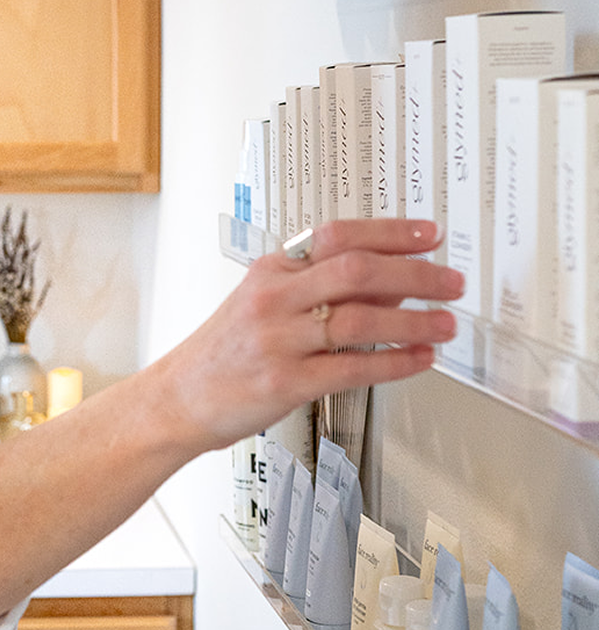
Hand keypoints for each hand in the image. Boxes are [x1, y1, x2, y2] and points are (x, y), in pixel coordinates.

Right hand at [154, 218, 462, 454]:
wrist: (179, 397)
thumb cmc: (224, 352)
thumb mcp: (265, 304)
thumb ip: (322, 291)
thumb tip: (391, 286)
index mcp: (272, 271)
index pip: (337, 236)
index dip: (390, 232)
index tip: (429, 235)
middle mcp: (274, 299)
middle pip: (355, 271)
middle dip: (414, 274)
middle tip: (450, 282)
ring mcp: (278, 340)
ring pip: (359, 320)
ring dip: (413, 321)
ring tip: (445, 323)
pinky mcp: (284, 382)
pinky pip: (352, 369)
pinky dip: (394, 363)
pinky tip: (418, 358)